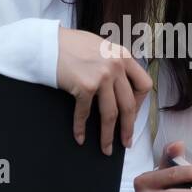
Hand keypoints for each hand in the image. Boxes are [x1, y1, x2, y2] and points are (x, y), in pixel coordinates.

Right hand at [56, 28, 152, 155]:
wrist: (47, 43)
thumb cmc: (70, 45)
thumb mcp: (101, 47)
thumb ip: (113, 62)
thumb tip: (119, 86)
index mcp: (123, 56)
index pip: (144, 85)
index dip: (140, 103)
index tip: (132, 114)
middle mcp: (116, 66)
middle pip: (129, 105)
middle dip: (128, 128)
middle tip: (126, 142)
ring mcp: (102, 76)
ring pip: (111, 114)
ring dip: (108, 135)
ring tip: (106, 148)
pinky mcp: (85, 86)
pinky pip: (85, 113)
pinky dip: (81, 128)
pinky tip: (80, 137)